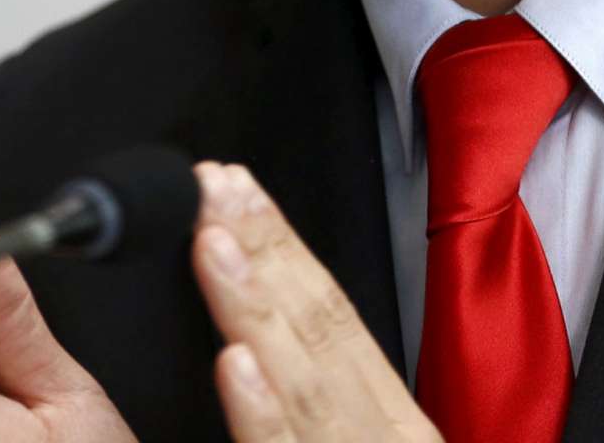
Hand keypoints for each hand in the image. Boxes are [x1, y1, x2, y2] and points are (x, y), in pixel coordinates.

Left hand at [189, 161, 440, 442]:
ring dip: (256, 304)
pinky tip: (234, 362)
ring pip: (303, 380)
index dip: (284, 246)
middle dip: (264, 246)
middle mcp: (380, 430)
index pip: (334, 312)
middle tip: (212, 186)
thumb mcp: (362, 441)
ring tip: (214, 242)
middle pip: (320, 325)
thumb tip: (265, 349)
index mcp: (391, 416)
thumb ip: (325, 404)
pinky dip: (262, 409)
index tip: (239, 190)